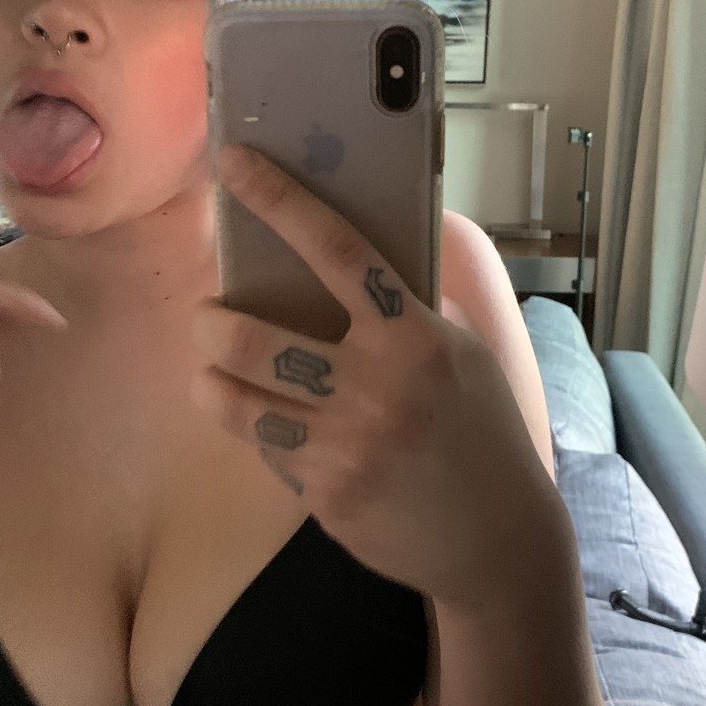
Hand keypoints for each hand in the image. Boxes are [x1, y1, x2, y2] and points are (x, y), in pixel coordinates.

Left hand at [188, 144, 558, 608]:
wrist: (499, 541)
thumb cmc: (482, 432)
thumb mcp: (464, 354)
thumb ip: (411, 308)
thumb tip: (352, 258)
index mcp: (417, 336)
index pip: (337, 251)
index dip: (280, 201)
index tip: (233, 164)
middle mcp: (377, 385)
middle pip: (254, 338)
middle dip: (211, 323)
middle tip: (206, 318)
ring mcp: (347, 445)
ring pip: (239, 401)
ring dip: (209, 382)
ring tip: (208, 373)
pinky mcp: (327, 496)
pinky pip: (266, 450)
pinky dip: (256, 432)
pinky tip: (265, 426)